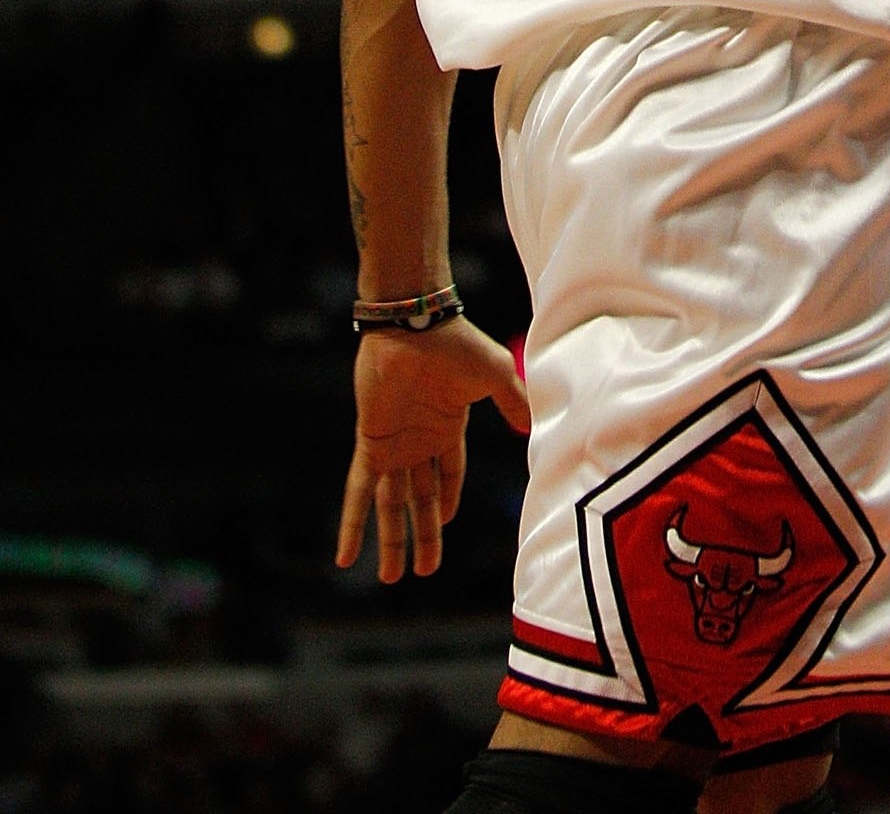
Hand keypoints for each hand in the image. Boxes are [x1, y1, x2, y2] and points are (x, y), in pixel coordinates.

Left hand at [335, 316, 529, 582]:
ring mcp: (394, 445)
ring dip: (391, 541)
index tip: (445, 526)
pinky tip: (345, 555)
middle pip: (421, 501)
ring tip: (390, 578)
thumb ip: (511, 400)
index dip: (446, 503)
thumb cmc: (456, 344)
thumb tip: (531, 429)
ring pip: (392, 505)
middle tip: (424, 572)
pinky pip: (358, 492)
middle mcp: (419, 442)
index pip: (448, 477)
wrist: (413, 324)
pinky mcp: (371, 444)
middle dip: (422, 536)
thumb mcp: (494, 374)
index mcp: (448, 428)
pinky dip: (351, 523)